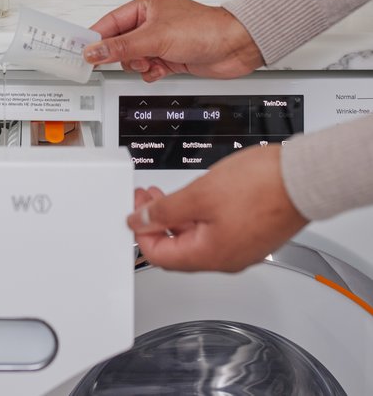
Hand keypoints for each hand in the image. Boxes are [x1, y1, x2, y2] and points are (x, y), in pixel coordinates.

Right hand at [83, 0, 262, 80]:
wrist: (236, 46)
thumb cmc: (204, 29)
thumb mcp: (155, 37)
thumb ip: (121, 46)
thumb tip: (94, 50)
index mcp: (145, 6)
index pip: (110, 22)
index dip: (96, 38)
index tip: (83, 52)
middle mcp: (152, 22)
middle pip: (120, 43)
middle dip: (125, 55)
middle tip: (134, 58)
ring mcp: (161, 40)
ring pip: (133, 58)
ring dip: (140, 65)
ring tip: (152, 62)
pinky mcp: (171, 56)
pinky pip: (148, 68)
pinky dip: (151, 72)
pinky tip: (161, 69)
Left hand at [128, 145, 307, 272]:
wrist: (302, 178)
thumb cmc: (261, 186)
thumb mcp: (199, 193)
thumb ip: (166, 210)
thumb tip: (141, 221)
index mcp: (210, 255)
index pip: (160, 256)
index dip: (141, 231)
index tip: (134, 209)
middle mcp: (226, 259)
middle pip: (177, 249)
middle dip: (156, 221)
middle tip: (145, 198)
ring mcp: (241, 248)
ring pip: (196, 239)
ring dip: (175, 217)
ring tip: (164, 194)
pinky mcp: (252, 234)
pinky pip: (215, 232)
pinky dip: (197, 216)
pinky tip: (194, 198)